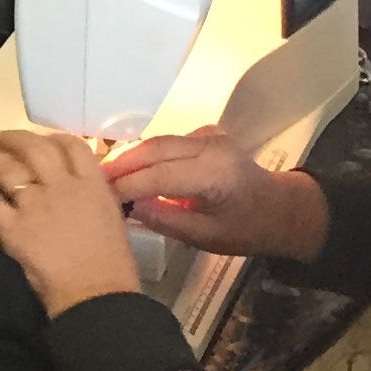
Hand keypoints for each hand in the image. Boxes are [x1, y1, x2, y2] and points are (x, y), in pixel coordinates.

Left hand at [0, 130, 142, 314]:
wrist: (97, 294)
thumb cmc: (112, 262)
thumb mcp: (111, 216)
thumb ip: (92, 195)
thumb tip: (75, 184)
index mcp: (92, 184)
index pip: (72, 146)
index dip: (54, 138)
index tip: (43, 139)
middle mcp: (62, 186)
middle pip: (35, 148)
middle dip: (15, 138)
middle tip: (1, 137)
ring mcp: (35, 205)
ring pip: (8, 168)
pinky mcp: (13, 228)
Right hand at [101, 128, 326, 260]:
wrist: (279, 208)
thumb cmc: (245, 228)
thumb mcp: (205, 237)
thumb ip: (166, 220)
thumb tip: (129, 207)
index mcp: (215, 174)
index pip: (160, 175)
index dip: (127, 184)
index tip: (100, 196)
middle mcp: (212, 146)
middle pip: (155, 148)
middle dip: (121, 162)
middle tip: (91, 178)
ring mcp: (210, 136)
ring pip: (159, 141)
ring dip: (130, 155)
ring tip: (103, 174)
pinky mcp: (206, 134)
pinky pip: (168, 141)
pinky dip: (145, 153)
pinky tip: (128, 167)